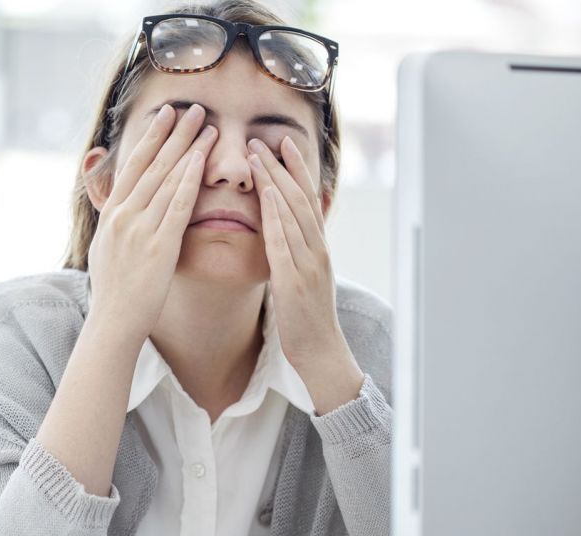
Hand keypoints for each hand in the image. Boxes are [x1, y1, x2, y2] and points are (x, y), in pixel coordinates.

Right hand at [87, 103, 217, 342]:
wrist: (114, 321)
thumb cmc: (115, 290)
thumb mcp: (106, 248)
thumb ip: (115, 221)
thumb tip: (115, 202)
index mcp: (112, 214)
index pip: (133, 166)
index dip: (151, 138)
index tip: (165, 116)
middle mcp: (123, 215)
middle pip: (151, 164)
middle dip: (172, 133)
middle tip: (190, 107)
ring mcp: (140, 229)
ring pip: (166, 178)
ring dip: (187, 148)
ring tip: (205, 124)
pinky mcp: (158, 245)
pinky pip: (177, 206)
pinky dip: (189, 179)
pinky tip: (202, 160)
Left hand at [247, 136, 364, 412]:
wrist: (321, 354)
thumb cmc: (307, 318)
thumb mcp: (304, 276)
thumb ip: (297, 250)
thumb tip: (285, 227)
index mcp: (317, 247)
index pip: (307, 198)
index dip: (295, 168)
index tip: (282, 141)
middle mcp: (317, 249)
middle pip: (300, 198)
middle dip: (283, 165)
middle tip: (263, 137)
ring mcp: (308, 264)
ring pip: (293, 214)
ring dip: (275, 182)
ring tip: (258, 157)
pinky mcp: (295, 281)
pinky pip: (285, 244)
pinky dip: (276, 219)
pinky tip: (264, 199)